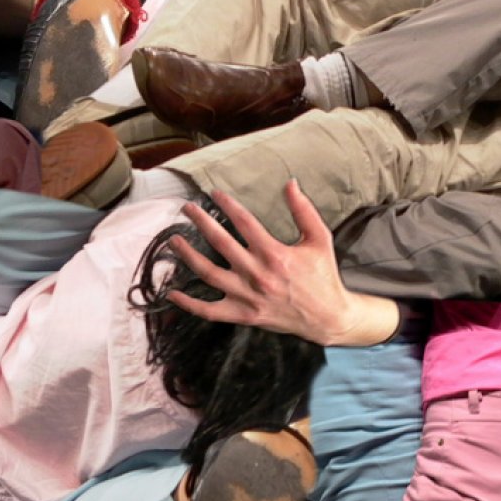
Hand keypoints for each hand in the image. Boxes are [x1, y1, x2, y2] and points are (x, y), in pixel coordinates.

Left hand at [167, 180, 399, 346]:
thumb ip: (303, 209)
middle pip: (220, 243)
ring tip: (174, 240)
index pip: (244, 222)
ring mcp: (248, 296)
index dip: (227, 204)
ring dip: (188, 255)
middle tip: (187, 208)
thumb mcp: (319, 238)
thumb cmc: (323, 275)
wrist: (328, 317)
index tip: (213, 193)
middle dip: (201, 222)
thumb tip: (290, 183)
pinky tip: (172, 294)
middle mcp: (258, 274)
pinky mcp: (244, 315)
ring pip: (209, 274)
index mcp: (275, 253)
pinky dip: (189, 305)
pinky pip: (210, 311)